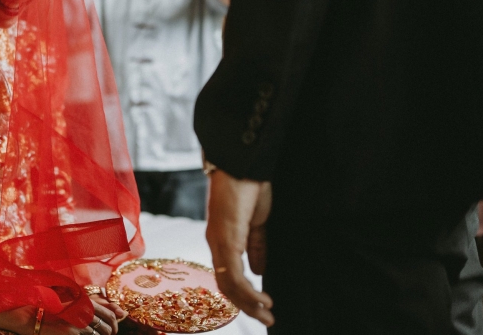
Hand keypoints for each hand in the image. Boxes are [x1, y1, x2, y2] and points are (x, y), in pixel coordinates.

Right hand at [4, 297, 120, 334]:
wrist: (33, 316)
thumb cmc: (52, 309)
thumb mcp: (71, 303)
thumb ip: (89, 307)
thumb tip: (115, 313)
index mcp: (85, 302)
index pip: (108, 313)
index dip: (114, 323)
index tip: (114, 329)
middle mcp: (84, 311)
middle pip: (106, 327)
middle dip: (109, 333)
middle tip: (108, 334)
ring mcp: (78, 324)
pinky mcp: (71, 333)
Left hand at [206, 166, 273, 326]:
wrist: (243, 163)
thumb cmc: (249, 187)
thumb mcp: (257, 221)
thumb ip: (256, 246)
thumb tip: (259, 270)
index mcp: (222, 238)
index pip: (226, 275)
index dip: (242, 295)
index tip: (262, 307)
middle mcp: (215, 242)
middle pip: (225, 285)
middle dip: (247, 306)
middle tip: (266, 320)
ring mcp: (218, 240)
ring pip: (227, 284)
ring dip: (248, 303)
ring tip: (267, 313)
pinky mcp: (225, 237)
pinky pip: (232, 273)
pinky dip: (247, 290)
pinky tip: (261, 298)